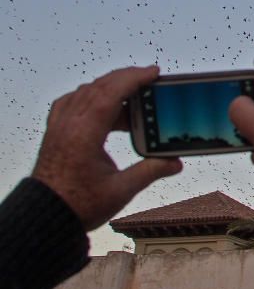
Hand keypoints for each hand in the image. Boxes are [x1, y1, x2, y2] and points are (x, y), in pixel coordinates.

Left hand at [31, 66, 182, 230]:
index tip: (154, 73)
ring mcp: (60, 126)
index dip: (134, 78)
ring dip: (110, 87)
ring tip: (133, 98)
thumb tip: (175, 162)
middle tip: (149, 78)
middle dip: (126, 78)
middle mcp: (69, 124)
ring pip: (85, 92)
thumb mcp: (121, 189)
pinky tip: (102, 105)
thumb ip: (150, 171)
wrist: (45, 215)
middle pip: (99, 87)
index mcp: (85, 133)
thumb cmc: (77, 204)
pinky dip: (90, 96)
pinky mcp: (55, 132)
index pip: (111, 93)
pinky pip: (71, 101)